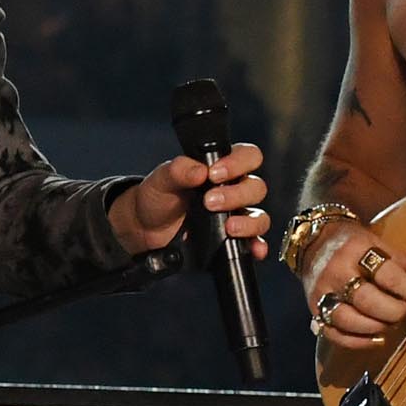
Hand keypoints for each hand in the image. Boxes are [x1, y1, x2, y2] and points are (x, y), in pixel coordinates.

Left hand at [113, 143, 269, 256]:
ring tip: (229, 227)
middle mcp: (234, 190)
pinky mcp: (233, 239)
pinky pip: (254, 242)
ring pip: (259, 216)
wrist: (146, 228)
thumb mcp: (162, 180)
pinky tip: (253, 248)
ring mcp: (236, 216)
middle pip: (256, 188)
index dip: (238, 163)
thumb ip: (178, 170)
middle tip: (210, 202)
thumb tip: (199, 170)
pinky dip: (257, 245)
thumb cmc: (158, 197)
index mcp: (221, 168)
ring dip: (248, 222)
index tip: (214, 174)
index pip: (248, 157)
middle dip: (236, 195)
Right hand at [301, 219, 405, 351]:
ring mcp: (322, 293)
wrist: (311, 242)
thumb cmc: (352, 244)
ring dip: (375, 327)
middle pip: (368, 301)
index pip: (388, 276)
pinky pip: (334, 333)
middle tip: (405, 312)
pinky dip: (357, 341)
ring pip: (349, 320)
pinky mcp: (314, 310)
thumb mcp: (380, 246)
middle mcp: (336, 272)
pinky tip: (376, 339)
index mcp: (356, 252)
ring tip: (389, 324)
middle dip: (393, 311)